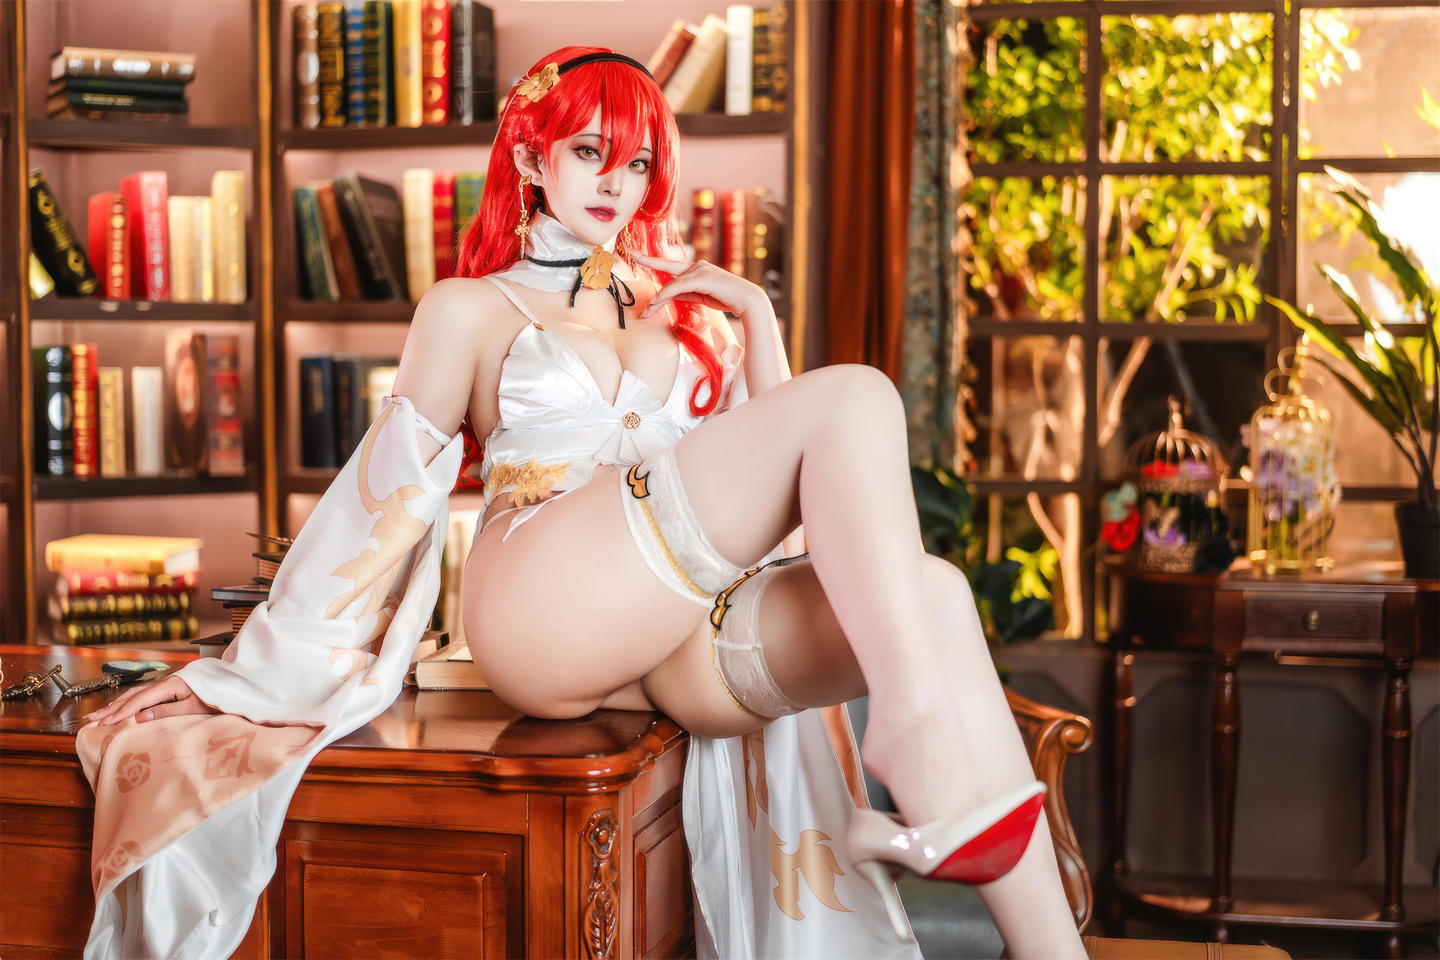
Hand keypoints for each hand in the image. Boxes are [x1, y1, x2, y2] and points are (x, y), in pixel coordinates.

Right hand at [82, 674, 219, 725]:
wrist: (232, 685)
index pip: (140, 700)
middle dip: (112, 709)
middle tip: (92, 720)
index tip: (106, 723)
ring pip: (135, 696)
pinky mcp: (168, 690)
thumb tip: (139, 718)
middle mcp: (164, 683)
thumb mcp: (193, 707)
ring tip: (98, 715)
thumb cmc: (215, 697)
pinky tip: (120, 710)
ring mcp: (165, 686)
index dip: (122, 712)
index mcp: (170, 685)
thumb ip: (167, 712)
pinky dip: (128, 704)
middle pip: (133, 696)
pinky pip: (143, 698)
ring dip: (116, 706)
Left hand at [631, 253, 771, 323]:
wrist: (747, 300)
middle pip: (667, 269)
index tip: (637, 254)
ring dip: (657, 300)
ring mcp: (700, 269)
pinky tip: (656, 304)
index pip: (671, 264)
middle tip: (631, 254)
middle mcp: (697, 265)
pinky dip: (665, 295)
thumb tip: (669, 295)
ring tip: (646, 312)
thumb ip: (686, 293)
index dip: (653, 260)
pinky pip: (677, 287)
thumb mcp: (701, 296)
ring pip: (671, 284)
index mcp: (697, 269)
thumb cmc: (727, 299)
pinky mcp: (701, 277)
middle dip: (648, 260)